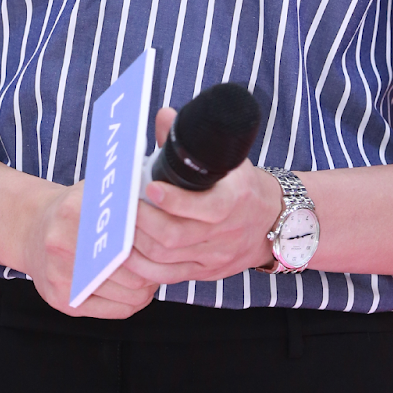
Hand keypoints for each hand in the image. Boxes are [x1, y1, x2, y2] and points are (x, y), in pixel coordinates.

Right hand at [20, 178, 161, 318]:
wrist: (29, 230)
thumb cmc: (70, 209)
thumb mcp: (92, 190)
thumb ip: (122, 192)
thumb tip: (162, 198)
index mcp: (75, 209)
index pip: (131, 229)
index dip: (156, 235)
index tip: (171, 235)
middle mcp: (63, 241)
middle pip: (131, 263)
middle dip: (157, 264)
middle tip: (170, 260)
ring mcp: (60, 274)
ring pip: (127, 290)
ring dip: (150, 285)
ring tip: (157, 274)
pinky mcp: (62, 299)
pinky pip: (114, 309)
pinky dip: (135, 302)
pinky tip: (140, 290)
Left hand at [126, 107, 282, 285]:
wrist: (273, 221)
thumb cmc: (243, 185)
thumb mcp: (228, 159)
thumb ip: (191, 139)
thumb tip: (164, 116)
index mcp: (234, 199)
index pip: (205, 207)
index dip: (174, 200)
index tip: (150, 186)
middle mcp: (225, 231)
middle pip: (176, 236)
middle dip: (143, 221)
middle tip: (123, 206)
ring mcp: (214, 256)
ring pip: (167, 259)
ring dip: (137, 244)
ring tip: (119, 226)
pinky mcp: (205, 272)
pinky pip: (168, 277)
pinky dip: (143, 267)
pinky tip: (128, 253)